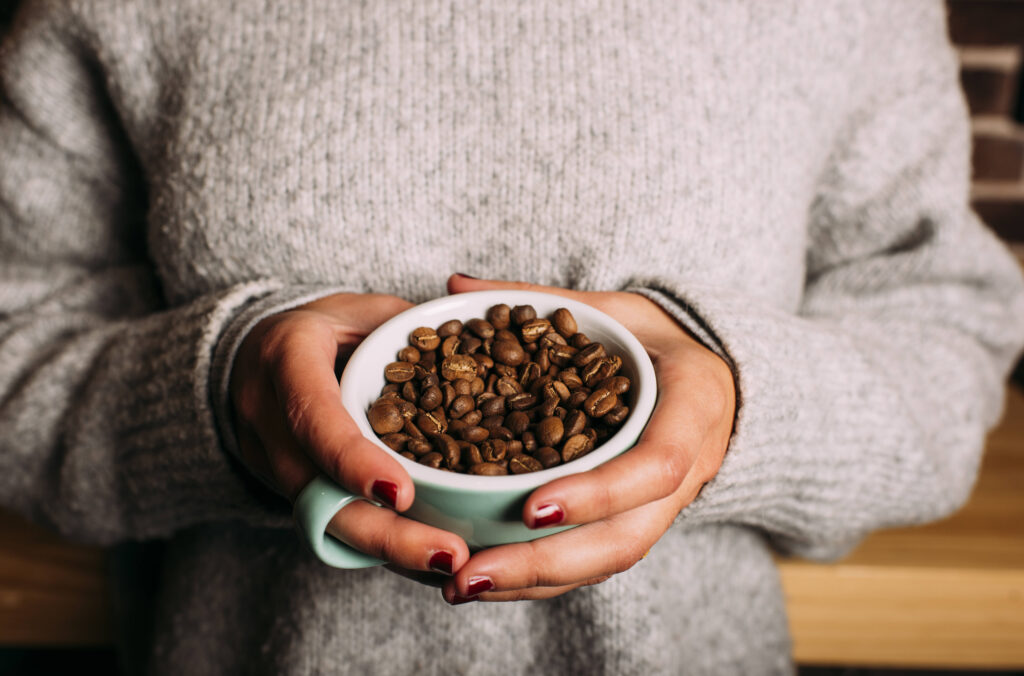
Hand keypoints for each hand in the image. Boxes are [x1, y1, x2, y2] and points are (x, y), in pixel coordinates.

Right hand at [230, 293, 470, 575]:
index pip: (313, 415)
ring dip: (388, 551)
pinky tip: (430, 562)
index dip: (352, 459)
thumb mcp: (358, 308)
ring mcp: (270, 461)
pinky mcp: (289, 490)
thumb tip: (478, 338)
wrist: (249, 357)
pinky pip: (332, 526)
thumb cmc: (320, 327)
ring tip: (450, 565)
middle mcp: (267, 418)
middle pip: (318, 492)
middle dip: (383, 533)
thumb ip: (408, 325)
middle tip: (448, 555)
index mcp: (284, 359)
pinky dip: (380, 548)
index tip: (401, 494)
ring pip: (324, 522)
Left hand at [440, 275, 734, 602]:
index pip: (657, 464)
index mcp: (693, 409)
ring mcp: (663, 507)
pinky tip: (484, 580)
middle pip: (626, 539)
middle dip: (547, 563)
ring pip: (606, 562)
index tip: (531, 509)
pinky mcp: (636, 522)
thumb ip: (541, 298)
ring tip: (461, 586)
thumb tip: (455, 286)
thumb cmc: (658, 341)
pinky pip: (593, 560)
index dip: (598, 492)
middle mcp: (688, 471)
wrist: (711, 382)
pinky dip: (541, 577)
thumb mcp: (614, 308)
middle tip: (471, 574)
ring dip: (534, 582)